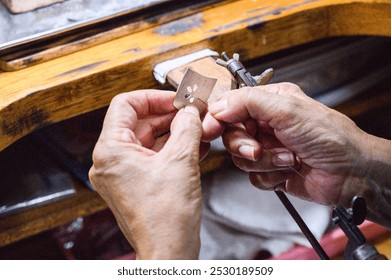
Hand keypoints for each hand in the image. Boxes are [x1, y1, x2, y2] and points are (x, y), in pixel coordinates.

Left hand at [89, 90, 203, 258]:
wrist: (168, 251)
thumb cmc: (165, 218)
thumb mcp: (181, 161)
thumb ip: (187, 128)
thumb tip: (190, 112)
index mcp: (111, 151)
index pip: (126, 105)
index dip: (153, 97)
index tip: (175, 99)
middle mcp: (111, 162)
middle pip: (138, 123)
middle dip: (168, 116)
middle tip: (192, 112)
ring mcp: (122, 175)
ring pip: (148, 140)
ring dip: (173, 132)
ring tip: (197, 127)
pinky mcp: (135, 185)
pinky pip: (152, 157)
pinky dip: (171, 149)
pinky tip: (193, 145)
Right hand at [204, 83, 371, 206]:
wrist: (350, 174)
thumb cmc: (331, 137)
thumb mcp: (287, 110)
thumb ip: (248, 102)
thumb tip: (218, 105)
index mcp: (269, 102)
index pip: (231, 106)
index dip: (217, 118)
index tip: (209, 129)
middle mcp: (266, 124)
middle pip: (231, 135)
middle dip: (244, 145)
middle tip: (258, 149)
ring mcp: (268, 148)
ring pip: (240, 158)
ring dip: (264, 162)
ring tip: (287, 159)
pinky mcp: (271, 171)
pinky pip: (252, 177)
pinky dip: (269, 176)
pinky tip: (288, 171)